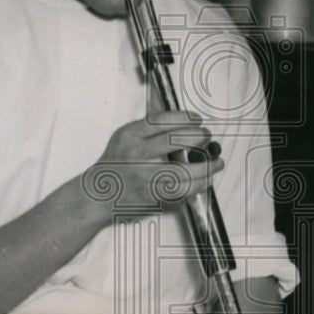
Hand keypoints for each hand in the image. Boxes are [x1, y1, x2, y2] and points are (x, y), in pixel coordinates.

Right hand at [84, 111, 223, 219]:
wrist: (97, 194)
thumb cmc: (115, 165)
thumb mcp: (124, 138)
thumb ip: (149, 128)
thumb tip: (184, 119)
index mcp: (129, 135)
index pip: (161, 120)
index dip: (185, 118)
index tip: (197, 119)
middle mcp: (134, 154)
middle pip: (174, 141)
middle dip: (198, 137)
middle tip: (207, 136)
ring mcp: (143, 177)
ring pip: (182, 171)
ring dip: (205, 167)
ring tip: (216, 162)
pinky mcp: (151, 196)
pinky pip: (181, 191)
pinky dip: (198, 185)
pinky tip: (205, 179)